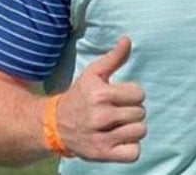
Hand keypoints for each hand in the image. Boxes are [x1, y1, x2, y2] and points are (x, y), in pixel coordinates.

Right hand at [55, 37, 145, 161]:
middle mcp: (100, 117)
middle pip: (140, 113)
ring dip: (132, 129)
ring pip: (140, 131)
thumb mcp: (94, 73)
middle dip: (132, 111)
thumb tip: (127, 39)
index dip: (132, 94)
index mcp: (100, 95)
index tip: (120, 96)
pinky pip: (134, 153)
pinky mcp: (101, 155)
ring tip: (118, 125)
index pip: (139, 93)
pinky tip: (119, 140)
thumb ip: (114, 57)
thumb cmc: (80, 96)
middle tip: (117, 112)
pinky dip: (131, 148)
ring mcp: (101, 138)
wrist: (54, 126)